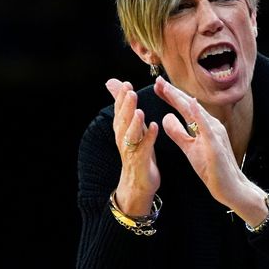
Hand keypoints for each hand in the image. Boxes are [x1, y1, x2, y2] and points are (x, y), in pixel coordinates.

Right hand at [105, 78, 160, 214]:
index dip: (121, 99)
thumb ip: (127, 110)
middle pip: (123, 121)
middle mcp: (124, 140)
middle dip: (126, 106)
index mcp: (122, 132)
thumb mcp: (132, 130)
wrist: (138, 185)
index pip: (120, 112)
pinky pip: (144, 148)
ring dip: (135, 122)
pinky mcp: (140, 162)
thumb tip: (114, 87)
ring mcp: (131, 151)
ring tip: (139, 110)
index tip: (125, 84)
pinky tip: (154, 127)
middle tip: (129, 91)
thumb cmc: (138, 154)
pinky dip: (149, 138)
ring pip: (131, 135)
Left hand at [153, 76, 249, 208]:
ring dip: (182, 98)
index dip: (171, 96)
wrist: (230, 186)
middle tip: (158, 79)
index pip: (185, 108)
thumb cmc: (212, 168)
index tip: (158, 85)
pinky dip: (197, 114)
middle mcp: (211, 125)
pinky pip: (206, 127)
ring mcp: (215, 133)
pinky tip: (190, 103)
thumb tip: (165, 117)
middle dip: (173, 92)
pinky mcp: (215, 144)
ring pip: (196, 112)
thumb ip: (178, 133)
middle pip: (189, 105)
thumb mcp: (189, 148)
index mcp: (204, 126)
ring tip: (168, 87)